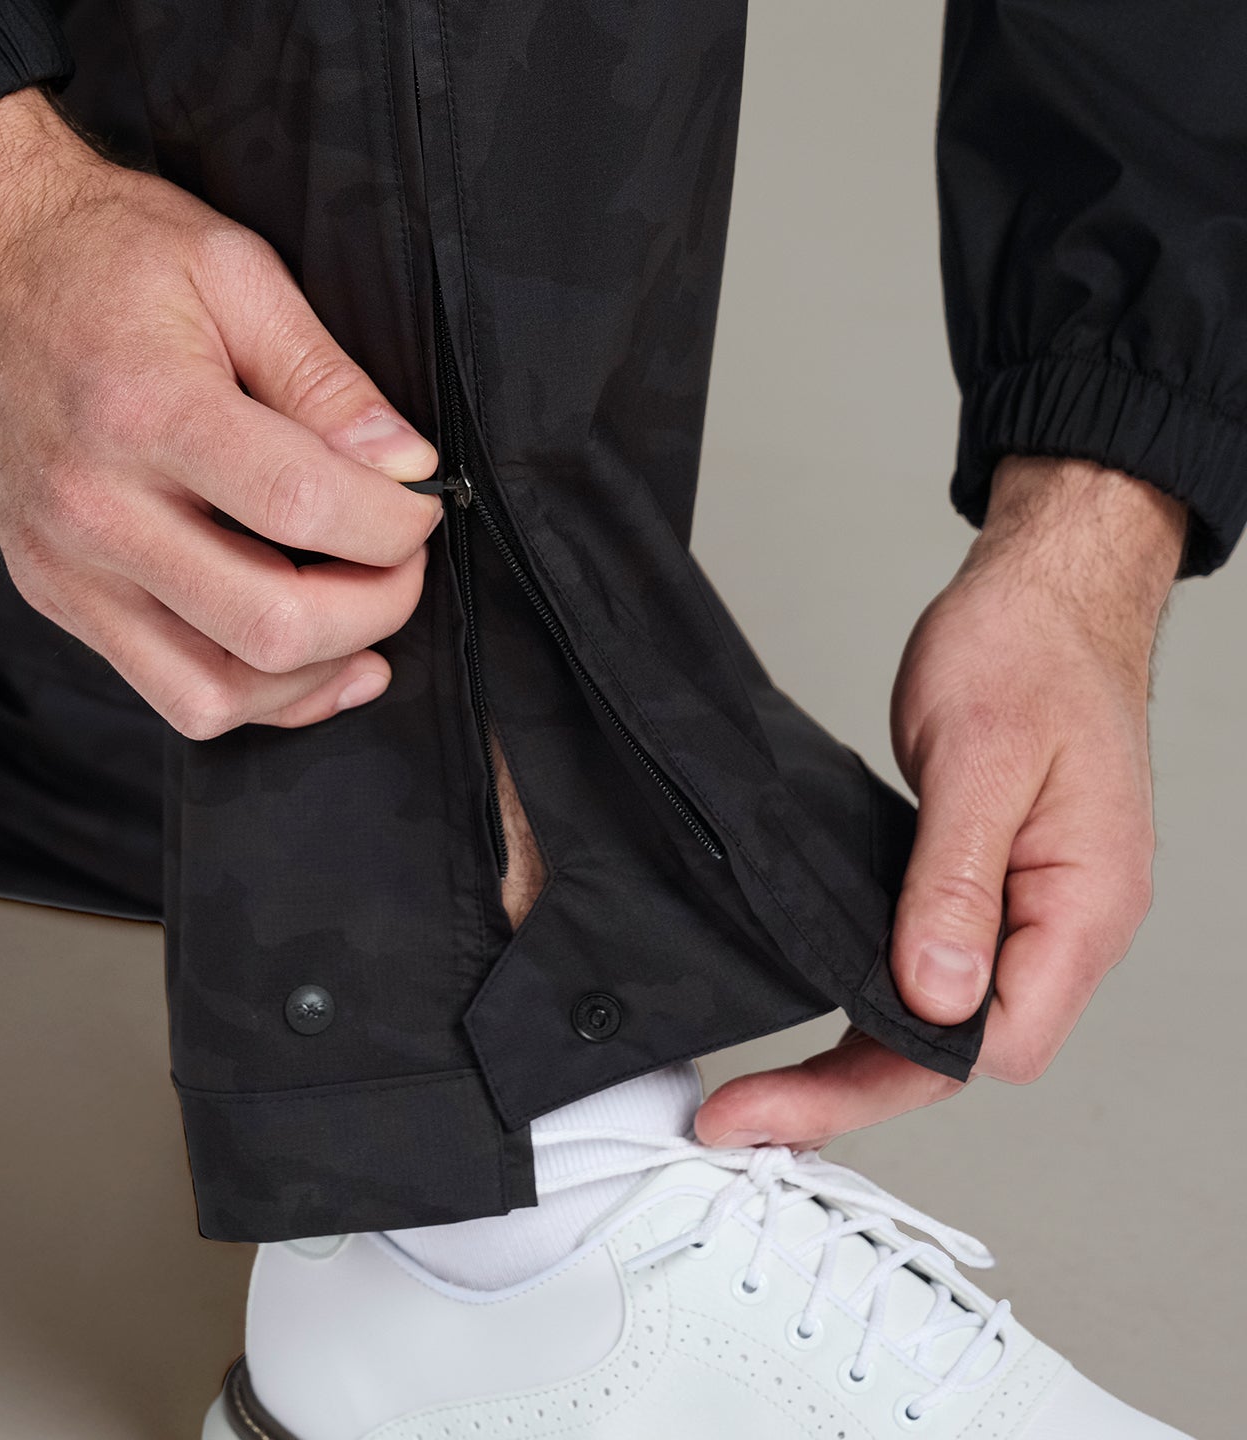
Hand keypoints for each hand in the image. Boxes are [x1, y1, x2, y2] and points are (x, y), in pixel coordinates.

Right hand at [0, 89, 440, 737]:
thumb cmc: (99, 251)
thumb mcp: (233, 270)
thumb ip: (326, 377)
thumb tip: (406, 465)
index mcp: (145, 410)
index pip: (304, 508)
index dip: (395, 523)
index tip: (421, 502)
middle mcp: (95, 507)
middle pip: (271, 625)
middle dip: (376, 606)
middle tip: (402, 562)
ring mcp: (66, 566)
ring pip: (219, 692)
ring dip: (319, 671)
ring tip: (362, 619)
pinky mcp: (56, 595)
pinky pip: (175, 694)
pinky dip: (259, 697)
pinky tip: (310, 664)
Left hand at [697, 456, 1186, 1148]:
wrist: (1043, 594)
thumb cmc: (1028, 652)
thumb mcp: (981, 761)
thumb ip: (959, 883)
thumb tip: (935, 993)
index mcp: (1081, 907)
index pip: (993, 1040)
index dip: (893, 1072)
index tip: (788, 1096)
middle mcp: (1060, 925)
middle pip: (954, 1047)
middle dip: (849, 1089)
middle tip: (744, 1116)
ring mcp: (1026, 908)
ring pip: (938, 1013)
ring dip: (855, 1052)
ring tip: (761, 1090)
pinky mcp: (986, 884)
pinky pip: (930, 961)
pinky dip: (869, 993)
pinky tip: (811, 1005)